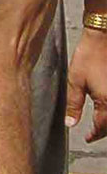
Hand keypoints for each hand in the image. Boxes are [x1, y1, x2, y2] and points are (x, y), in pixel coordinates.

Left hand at [65, 26, 106, 141]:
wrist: (103, 36)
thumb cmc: (90, 55)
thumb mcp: (75, 81)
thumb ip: (73, 105)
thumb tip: (71, 122)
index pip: (102, 127)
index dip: (94, 134)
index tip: (88, 138)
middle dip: (104, 130)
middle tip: (94, 134)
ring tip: (100, 124)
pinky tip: (106, 107)